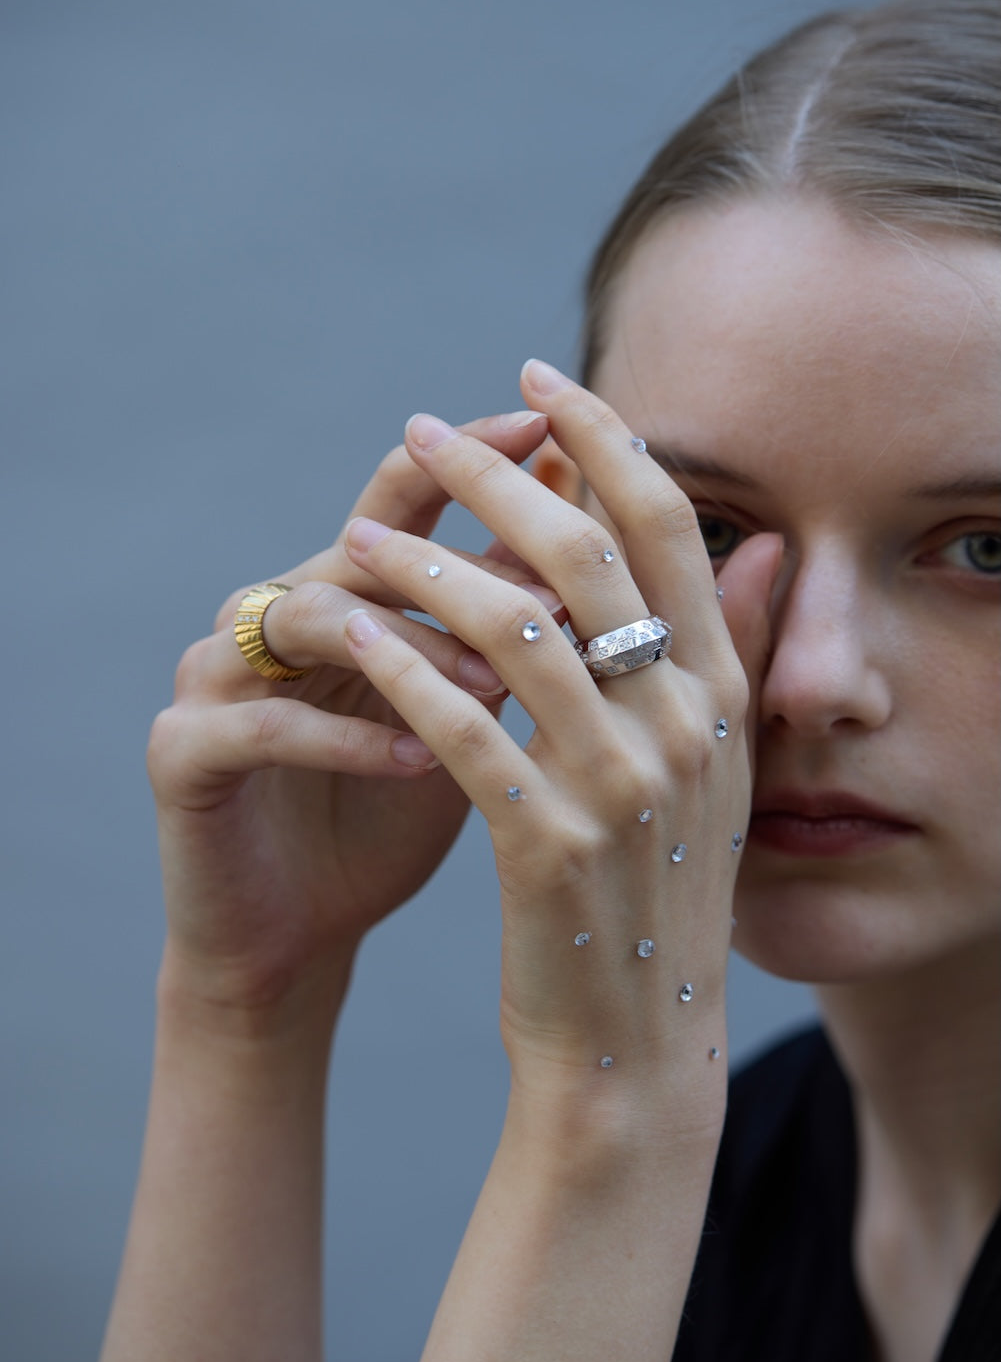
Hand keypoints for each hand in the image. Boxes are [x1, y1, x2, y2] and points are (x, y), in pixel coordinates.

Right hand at [148, 410, 558, 1023]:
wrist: (295, 930)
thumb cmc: (393, 814)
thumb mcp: (468, 714)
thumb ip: (512, 627)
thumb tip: (601, 533)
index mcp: (342, 591)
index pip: (406, 495)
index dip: (472, 458)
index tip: (555, 431)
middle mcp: (271, 610)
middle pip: (363, 548)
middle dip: (464, 568)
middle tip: (558, 601)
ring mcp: (216, 673)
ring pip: (314, 620)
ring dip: (415, 651)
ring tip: (498, 690)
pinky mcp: (183, 748)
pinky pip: (264, 725)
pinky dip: (348, 740)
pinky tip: (424, 762)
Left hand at [341, 363, 781, 1106]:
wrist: (636, 1035)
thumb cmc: (664, 884)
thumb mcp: (720, 767)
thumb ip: (739, 649)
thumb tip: (761, 542)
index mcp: (723, 691)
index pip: (667, 525)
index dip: (602, 436)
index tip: (539, 377)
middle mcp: (681, 725)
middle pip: (583, 554)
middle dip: (496, 475)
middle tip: (424, 429)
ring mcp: (618, 785)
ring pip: (510, 626)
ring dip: (426, 564)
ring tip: (360, 534)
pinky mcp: (544, 842)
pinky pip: (458, 724)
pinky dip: (401, 666)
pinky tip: (354, 631)